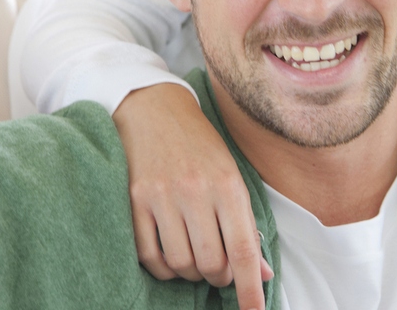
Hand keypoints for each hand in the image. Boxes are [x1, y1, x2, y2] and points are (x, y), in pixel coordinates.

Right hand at [113, 84, 272, 309]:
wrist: (156, 110)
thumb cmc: (202, 147)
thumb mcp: (233, 178)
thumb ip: (247, 225)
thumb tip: (262, 273)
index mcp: (229, 186)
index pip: (244, 249)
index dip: (250, 287)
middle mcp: (196, 192)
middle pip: (211, 263)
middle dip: (219, 277)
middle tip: (220, 269)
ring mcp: (162, 197)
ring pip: (180, 264)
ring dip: (191, 273)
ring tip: (196, 257)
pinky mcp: (134, 201)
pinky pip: (149, 256)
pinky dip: (164, 268)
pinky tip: (172, 255)